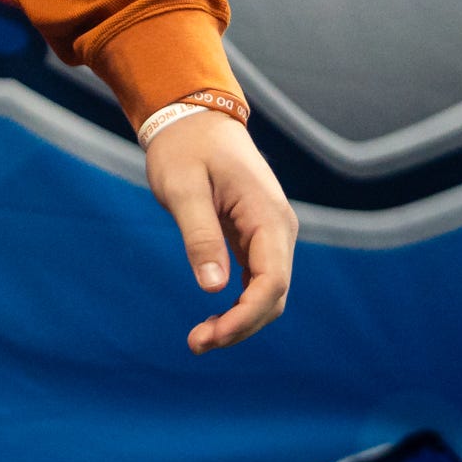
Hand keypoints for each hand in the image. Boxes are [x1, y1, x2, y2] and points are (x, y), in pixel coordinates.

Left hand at [144, 110, 296, 353]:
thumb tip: (214, 288)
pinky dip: (240, 305)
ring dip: (241, 321)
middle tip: (196, 342)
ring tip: (200, 338)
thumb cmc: (184, 148)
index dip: (246, 317)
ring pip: (269, 293)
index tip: (212, 336)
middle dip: (241, 326)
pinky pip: (259, 281)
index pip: (272, 281)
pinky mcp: (257, 237)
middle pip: (274, 295)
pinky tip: (214, 318)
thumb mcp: (183, 188)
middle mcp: (279, 227)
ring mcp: (271, 233)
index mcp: (267, 214)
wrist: (194, 118)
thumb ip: (200, 235)